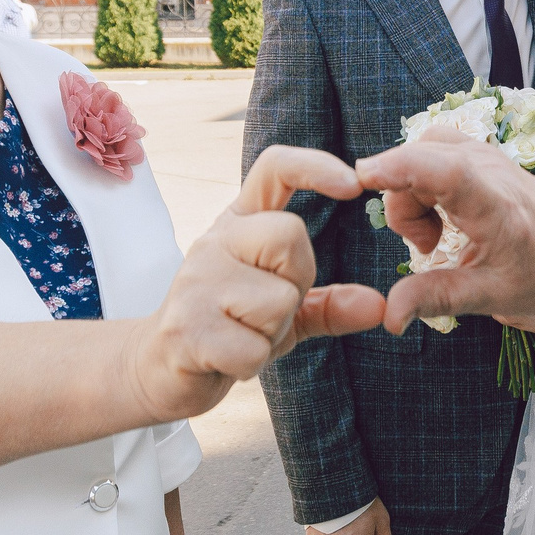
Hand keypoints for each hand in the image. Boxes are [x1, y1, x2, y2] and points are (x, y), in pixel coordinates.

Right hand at [134, 148, 388, 423]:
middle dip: (295, 282)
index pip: (274, 167)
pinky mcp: (185, 330)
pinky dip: (250, 364)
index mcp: (238, 225)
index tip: (353, 184)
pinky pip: (253, 349)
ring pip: (276, 301)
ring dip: (271, 333)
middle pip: (288, 236)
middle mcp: (214, 242)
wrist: (157, 369)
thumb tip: (377, 306)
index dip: (315, 165)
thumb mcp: (282, 312)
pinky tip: (224, 360)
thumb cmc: (227, 330)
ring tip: (240, 336)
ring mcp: (195, 283)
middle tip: (267, 309)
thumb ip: (328, 304)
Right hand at [357, 140, 534, 334]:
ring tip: (434, 237)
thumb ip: (437, 299)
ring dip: (410, 194)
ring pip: (419, 155)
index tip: (363, 178)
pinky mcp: (477, 153)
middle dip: (401, 204)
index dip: (399, 168)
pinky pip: (430, 154)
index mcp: (495, 205)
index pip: (444, 171)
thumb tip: (389, 318)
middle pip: (417, 162)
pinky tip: (439, 217)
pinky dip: (420, 182)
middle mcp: (488, 168)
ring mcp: (483, 154)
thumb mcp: (492, 295)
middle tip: (426, 248)